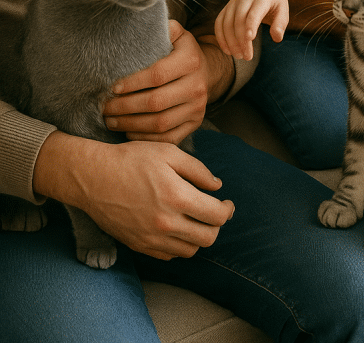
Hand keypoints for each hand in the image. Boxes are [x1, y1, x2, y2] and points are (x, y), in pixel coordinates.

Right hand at [34, 132, 233, 259]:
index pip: (217, 216)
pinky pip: (169, 255)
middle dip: (216, 225)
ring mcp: (151, 238)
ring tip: (195, 219)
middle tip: (214, 211)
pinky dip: (178, 245)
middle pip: (208, 238)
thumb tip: (217, 187)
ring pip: (190, 250)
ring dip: (198, 236)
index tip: (226, 203)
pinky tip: (176, 227)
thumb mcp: (169, 152)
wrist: (93, 177)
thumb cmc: (132, 160)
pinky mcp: (139, 246)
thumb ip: (198, 170)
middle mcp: (166, 223)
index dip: (227, 210)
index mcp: (177, 197)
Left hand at [103, 20, 208, 143]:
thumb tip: (139, 21)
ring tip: (111, 121)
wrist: (207, 71)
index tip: (112, 87)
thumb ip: (161, 29)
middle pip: (156, 102)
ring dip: (131, 125)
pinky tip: (128, 132)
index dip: (132, 83)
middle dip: (125, 107)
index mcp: (191, 60)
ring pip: (160, 123)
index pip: (157, 75)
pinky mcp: (195, 123)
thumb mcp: (176, 34)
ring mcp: (198, 107)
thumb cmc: (181, 52)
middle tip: (105, 108)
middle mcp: (197, 85)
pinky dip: (145, 138)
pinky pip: (168, 138)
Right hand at [214, 0, 288, 60]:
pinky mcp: (226, 8)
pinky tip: (227, 50)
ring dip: (230, 41)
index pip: (254, 12)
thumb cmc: (275, 2)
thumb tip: (277, 38)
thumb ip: (281, 23)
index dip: (251, 25)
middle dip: (241, 40)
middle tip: (247, 57)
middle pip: (238, 20)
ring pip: (226, 22)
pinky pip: (219, 23)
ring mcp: (233, 2)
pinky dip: (220, 37)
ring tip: (239, 56)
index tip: (250, 40)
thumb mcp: (283, 9)